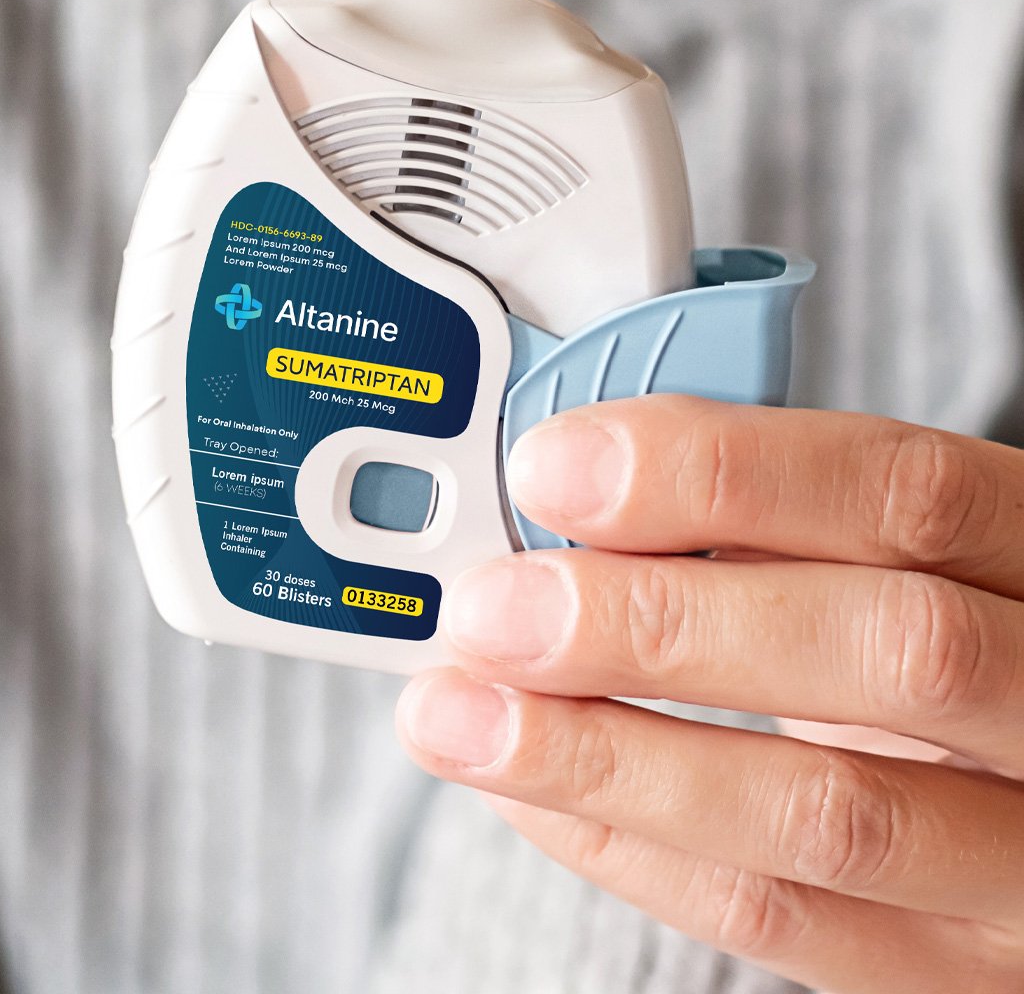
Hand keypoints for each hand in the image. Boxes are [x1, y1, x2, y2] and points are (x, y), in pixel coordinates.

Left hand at [396, 396, 1023, 993]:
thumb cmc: (937, 628)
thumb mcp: (894, 556)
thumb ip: (770, 521)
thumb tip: (571, 497)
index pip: (905, 491)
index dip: (720, 471)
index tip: (556, 466)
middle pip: (887, 651)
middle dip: (655, 622)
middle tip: (492, 606)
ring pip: (825, 815)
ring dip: (604, 756)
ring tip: (458, 712)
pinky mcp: (951, 972)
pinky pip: (776, 920)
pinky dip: (622, 846)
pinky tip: (521, 786)